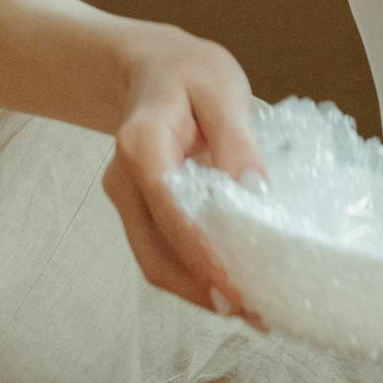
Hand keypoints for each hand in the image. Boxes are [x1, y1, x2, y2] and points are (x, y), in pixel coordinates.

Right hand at [102, 28, 265, 319]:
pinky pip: (162, 254)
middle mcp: (124, 180)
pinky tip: (231, 289)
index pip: (171, 210)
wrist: (148, 69)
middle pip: (157, 252)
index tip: (240, 287)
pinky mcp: (139, 213)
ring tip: (254, 311)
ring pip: (156, 263)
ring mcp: (126, 200)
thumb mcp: (222, 90)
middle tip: (259, 313)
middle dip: (206, 289)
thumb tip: (256, 195)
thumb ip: (238, 142)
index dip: (203, 255)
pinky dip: (194, 278)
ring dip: (201, 293)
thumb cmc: (188, 74)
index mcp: (142, 144)